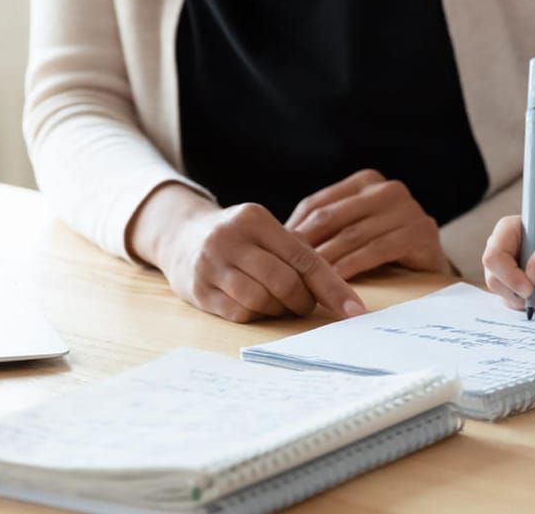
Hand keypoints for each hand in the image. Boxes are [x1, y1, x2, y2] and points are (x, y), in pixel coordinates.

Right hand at [134, 184, 365, 323]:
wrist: (180, 235)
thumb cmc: (239, 238)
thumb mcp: (266, 232)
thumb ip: (298, 253)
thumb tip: (342, 292)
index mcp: (255, 218)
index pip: (303, 257)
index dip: (332, 287)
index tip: (354, 310)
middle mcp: (230, 238)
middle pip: (284, 282)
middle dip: (303, 300)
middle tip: (306, 304)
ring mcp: (210, 264)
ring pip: (261, 300)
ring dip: (279, 310)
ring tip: (279, 303)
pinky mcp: (197, 290)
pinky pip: (239, 313)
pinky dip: (256, 315)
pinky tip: (256, 305)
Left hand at [286, 170, 451, 279]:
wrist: (428, 266)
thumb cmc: (379, 248)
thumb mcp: (349, 230)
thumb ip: (322, 227)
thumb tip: (275, 239)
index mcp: (366, 181)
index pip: (318, 203)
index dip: (294, 230)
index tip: (272, 253)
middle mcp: (388, 188)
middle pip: (333, 217)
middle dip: (306, 245)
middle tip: (282, 269)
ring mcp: (408, 208)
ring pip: (353, 235)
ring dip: (326, 259)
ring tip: (304, 280)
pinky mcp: (421, 231)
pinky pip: (377, 249)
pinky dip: (353, 265)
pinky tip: (335, 280)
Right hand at [481, 215, 534, 311]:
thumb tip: (531, 275)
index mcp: (510, 230)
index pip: (493, 256)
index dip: (508, 275)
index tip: (529, 289)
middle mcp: (503, 250)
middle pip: (495, 280)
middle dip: (528, 290)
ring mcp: (507, 272)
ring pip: (507, 296)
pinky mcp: (514, 291)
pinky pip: (517, 306)